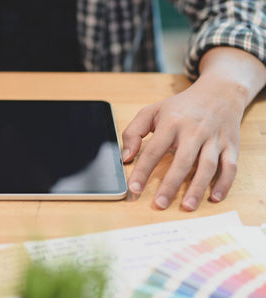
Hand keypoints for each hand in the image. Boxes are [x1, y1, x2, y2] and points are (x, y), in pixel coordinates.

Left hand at [121, 47, 265, 210]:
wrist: (219, 92)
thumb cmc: (181, 107)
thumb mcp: (152, 111)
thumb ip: (133, 132)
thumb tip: (126, 157)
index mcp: (172, 122)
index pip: (154, 150)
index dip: (143, 171)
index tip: (134, 188)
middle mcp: (195, 131)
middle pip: (183, 160)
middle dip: (171, 184)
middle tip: (160, 204)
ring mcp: (215, 139)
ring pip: (208, 165)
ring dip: (198, 187)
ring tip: (187, 206)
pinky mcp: (231, 145)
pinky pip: (230, 166)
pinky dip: (224, 183)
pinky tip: (214, 197)